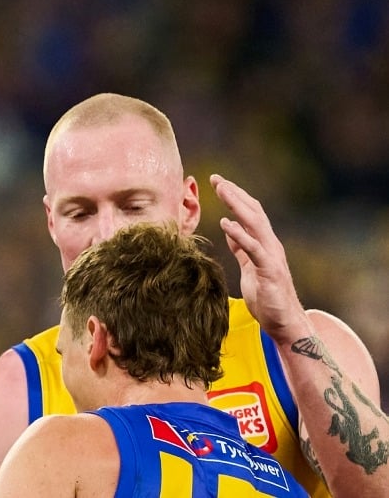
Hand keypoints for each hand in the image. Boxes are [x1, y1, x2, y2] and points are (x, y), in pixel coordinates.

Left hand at [211, 174, 311, 341]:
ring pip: (255, 224)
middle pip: (253, 212)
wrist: (284, 322)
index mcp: (264, 244)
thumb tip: (231, 231)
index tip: (218, 183)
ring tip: (222, 191)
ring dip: (237, 206)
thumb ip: (242, 249)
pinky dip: (240, 235)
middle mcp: (270, 245)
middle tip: (216, 178)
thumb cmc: (267, 296)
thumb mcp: (249, 268)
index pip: (250, 213)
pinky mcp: (269, 271)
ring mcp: (271, 256)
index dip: (236, 197)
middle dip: (235, 194)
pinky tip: (226, 224)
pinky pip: (254, 249)